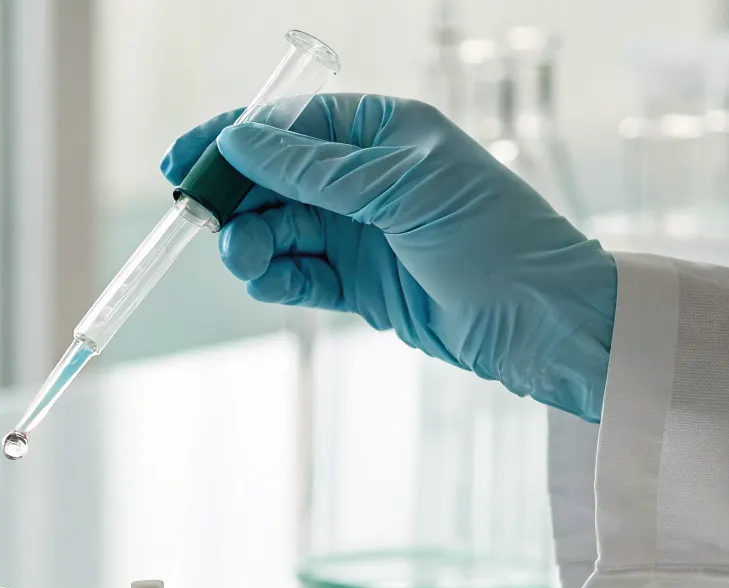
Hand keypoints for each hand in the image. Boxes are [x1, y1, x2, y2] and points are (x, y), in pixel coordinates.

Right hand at [161, 93, 616, 421]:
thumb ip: (314, 170)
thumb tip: (239, 141)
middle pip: (275, 179)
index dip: (235, 139)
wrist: (543, 323)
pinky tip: (266, 281)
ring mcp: (362, 231)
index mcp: (386, 133)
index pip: (292, 123)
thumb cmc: (494, 239)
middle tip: (205, 221)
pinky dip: (275, 277)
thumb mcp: (400, 191)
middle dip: (238, 199)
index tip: (185, 160)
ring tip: (245, 259)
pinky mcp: (360, 284)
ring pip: (280, 229)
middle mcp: (369, 177)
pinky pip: (299, 273)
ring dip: (252, 243)